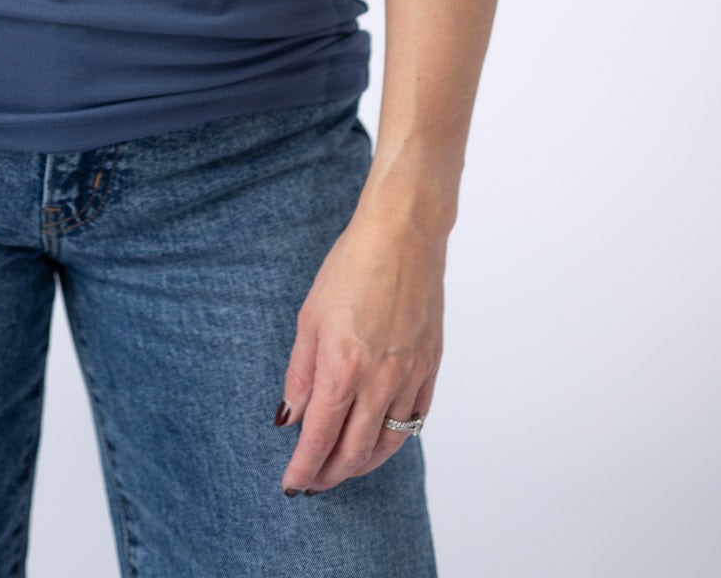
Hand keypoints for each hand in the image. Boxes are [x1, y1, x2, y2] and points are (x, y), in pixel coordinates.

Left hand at [276, 206, 444, 494]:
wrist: (403, 235)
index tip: (291, 485)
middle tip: (313, 483)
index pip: (319, 437)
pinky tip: (380, 440)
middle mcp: (379, 380)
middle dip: (330, 474)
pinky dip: (394, 438)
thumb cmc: (351, 266)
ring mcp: (410, 376)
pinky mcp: (431, 366)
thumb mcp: (310, 317)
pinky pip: (414, 419)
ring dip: (362, 464)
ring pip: (388, 443)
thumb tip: (290, 418)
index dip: (304, 468)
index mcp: (342, 367)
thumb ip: (300, 373)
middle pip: (354, 451)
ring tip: (343, 468)